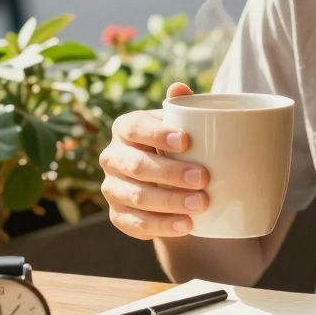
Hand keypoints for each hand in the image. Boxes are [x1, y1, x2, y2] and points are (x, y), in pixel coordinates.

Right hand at [100, 82, 208, 239]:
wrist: (166, 183)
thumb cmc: (175, 146)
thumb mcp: (180, 124)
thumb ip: (182, 107)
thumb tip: (180, 88)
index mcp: (125, 128)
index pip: (135, 128)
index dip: (158, 134)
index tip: (186, 141)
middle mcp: (112, 157)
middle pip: (138, 166)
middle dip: (171, 173)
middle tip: (203, 178)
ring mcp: (112, 188)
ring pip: (137, 197)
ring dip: (170, 202)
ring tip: (201, 204)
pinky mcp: (118, 216)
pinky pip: (137, 224)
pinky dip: (163, 226)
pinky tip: (186, 225)